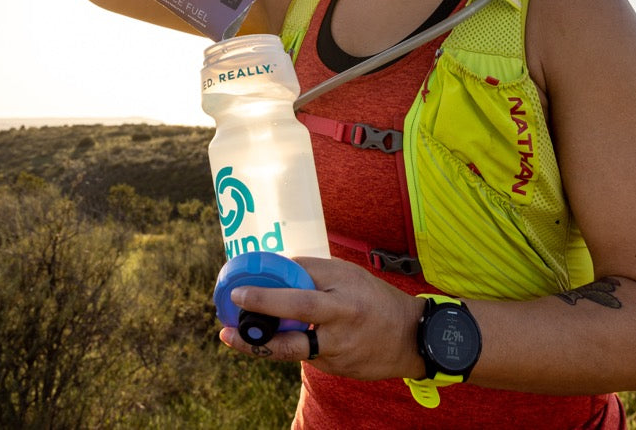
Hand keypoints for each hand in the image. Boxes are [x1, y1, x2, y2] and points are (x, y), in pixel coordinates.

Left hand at [218, 257, 424, 380]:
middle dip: (255, 334)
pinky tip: (281, 336)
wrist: (409, 337)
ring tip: (234, 337)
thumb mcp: (347, 274)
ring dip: (260, 346)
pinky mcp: (336, 369)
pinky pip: (305, 356)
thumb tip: (276, 267)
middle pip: (291, 336)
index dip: (266, 298)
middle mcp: (339, 329)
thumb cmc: (373, 297)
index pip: (299, 298)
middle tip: (226, 328)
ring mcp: (337, 354)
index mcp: (342, 300)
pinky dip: (290, 345)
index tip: (239, 294)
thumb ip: (313, 270)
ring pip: (291, 351)